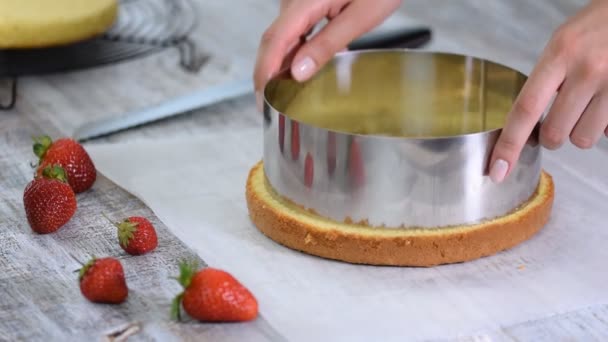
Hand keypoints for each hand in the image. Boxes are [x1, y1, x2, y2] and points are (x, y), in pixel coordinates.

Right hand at [253, 0, 401, 110]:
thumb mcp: (360, 17)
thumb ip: (328, 44)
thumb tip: (298, 72)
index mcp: (306, 1)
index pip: (274, 40)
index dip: (265, 72)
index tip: (263, 99)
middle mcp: (296, 0)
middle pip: (273, 42)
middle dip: (269, 75)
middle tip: (272, 105)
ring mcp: (300, 2)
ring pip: (283, 39)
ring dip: (283, 67)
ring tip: (288, 94)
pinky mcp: (307, 5)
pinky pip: (295, 33)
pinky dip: (297, 55)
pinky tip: (308, 72)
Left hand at [489, 0, 607, 182]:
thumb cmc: (600, 25)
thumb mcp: (564, 43)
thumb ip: (547, 80)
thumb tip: (531, 126)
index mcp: (560, 54)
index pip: (524, 109)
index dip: (509, 145)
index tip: (496, 170)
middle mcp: (587, 70)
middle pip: (554, 133)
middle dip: (552, 135)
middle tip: (562, 114)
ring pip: (583, 139)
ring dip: (581, 130)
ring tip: (590, 103)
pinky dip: (605, 126)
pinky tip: (606, 102)